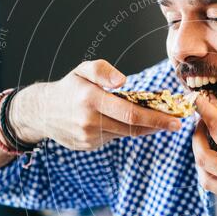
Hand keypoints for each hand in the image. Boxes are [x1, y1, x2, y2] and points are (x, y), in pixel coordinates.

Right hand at [11, 60, 181, 150]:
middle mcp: (89, 120)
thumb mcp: (82, 70)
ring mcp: (89, 136)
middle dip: (156, 125)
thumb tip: (122, 81)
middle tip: (175, 124)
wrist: (42, 111)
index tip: (175, 119)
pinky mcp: (89, 145)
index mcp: (90, 99)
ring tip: (158, 120)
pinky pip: (113, 137)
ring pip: (125, 133)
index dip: (155, 118)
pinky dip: (124, 130)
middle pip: (132, 126)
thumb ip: (102, 70)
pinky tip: (128, 122)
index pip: (130, 112)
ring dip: (143, 127)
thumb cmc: (69, 87)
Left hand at [192, 78, 216, 215]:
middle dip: (202, 120)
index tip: (201, 98)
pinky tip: (207, 159)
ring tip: (201, 131)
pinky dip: (202, 169)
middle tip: (205, 108)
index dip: (206, 109)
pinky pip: (209, 183)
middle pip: (209, 138)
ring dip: (196, 144)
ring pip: (202, 162)